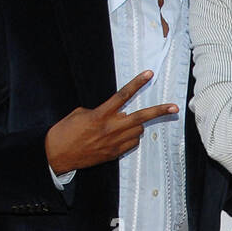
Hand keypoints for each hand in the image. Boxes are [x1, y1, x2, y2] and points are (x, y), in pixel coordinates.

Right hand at [45, 71, 177, 172]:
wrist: (56, 155)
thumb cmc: (65, 131)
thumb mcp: (80, 114)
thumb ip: (100, 111)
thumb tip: (114, 114)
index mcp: (100, 114)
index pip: (123, 95)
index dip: (137, 83)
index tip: (149, 74)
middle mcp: (110, 128)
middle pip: (141, 118)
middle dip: (159, 112)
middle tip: (174, 107)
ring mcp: (113, 143)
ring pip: (138, 131)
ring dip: (136, 125)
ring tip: (124, 124)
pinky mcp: (113, 154)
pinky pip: (131, 144)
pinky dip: (129, 138)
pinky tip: (118, 137)